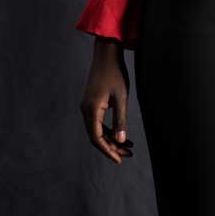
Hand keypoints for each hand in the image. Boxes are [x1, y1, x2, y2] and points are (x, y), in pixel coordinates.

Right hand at [80, 38, 134, 162]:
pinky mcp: (91, 103)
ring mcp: (87, 107)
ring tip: (128, 148)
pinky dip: (109, 131)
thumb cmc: (115, 73)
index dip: (108, 151)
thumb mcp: (121, 98)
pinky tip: (122, 135)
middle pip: (96, 137)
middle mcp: (85, 110)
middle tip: (129, 155)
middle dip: (112, 147)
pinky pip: (98, 123)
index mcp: (91, 110)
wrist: (106, 55)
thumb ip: (121, 120)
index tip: (119, 160)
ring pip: (97, 131)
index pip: (96, 138)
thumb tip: (122, 140)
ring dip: (112, 140)